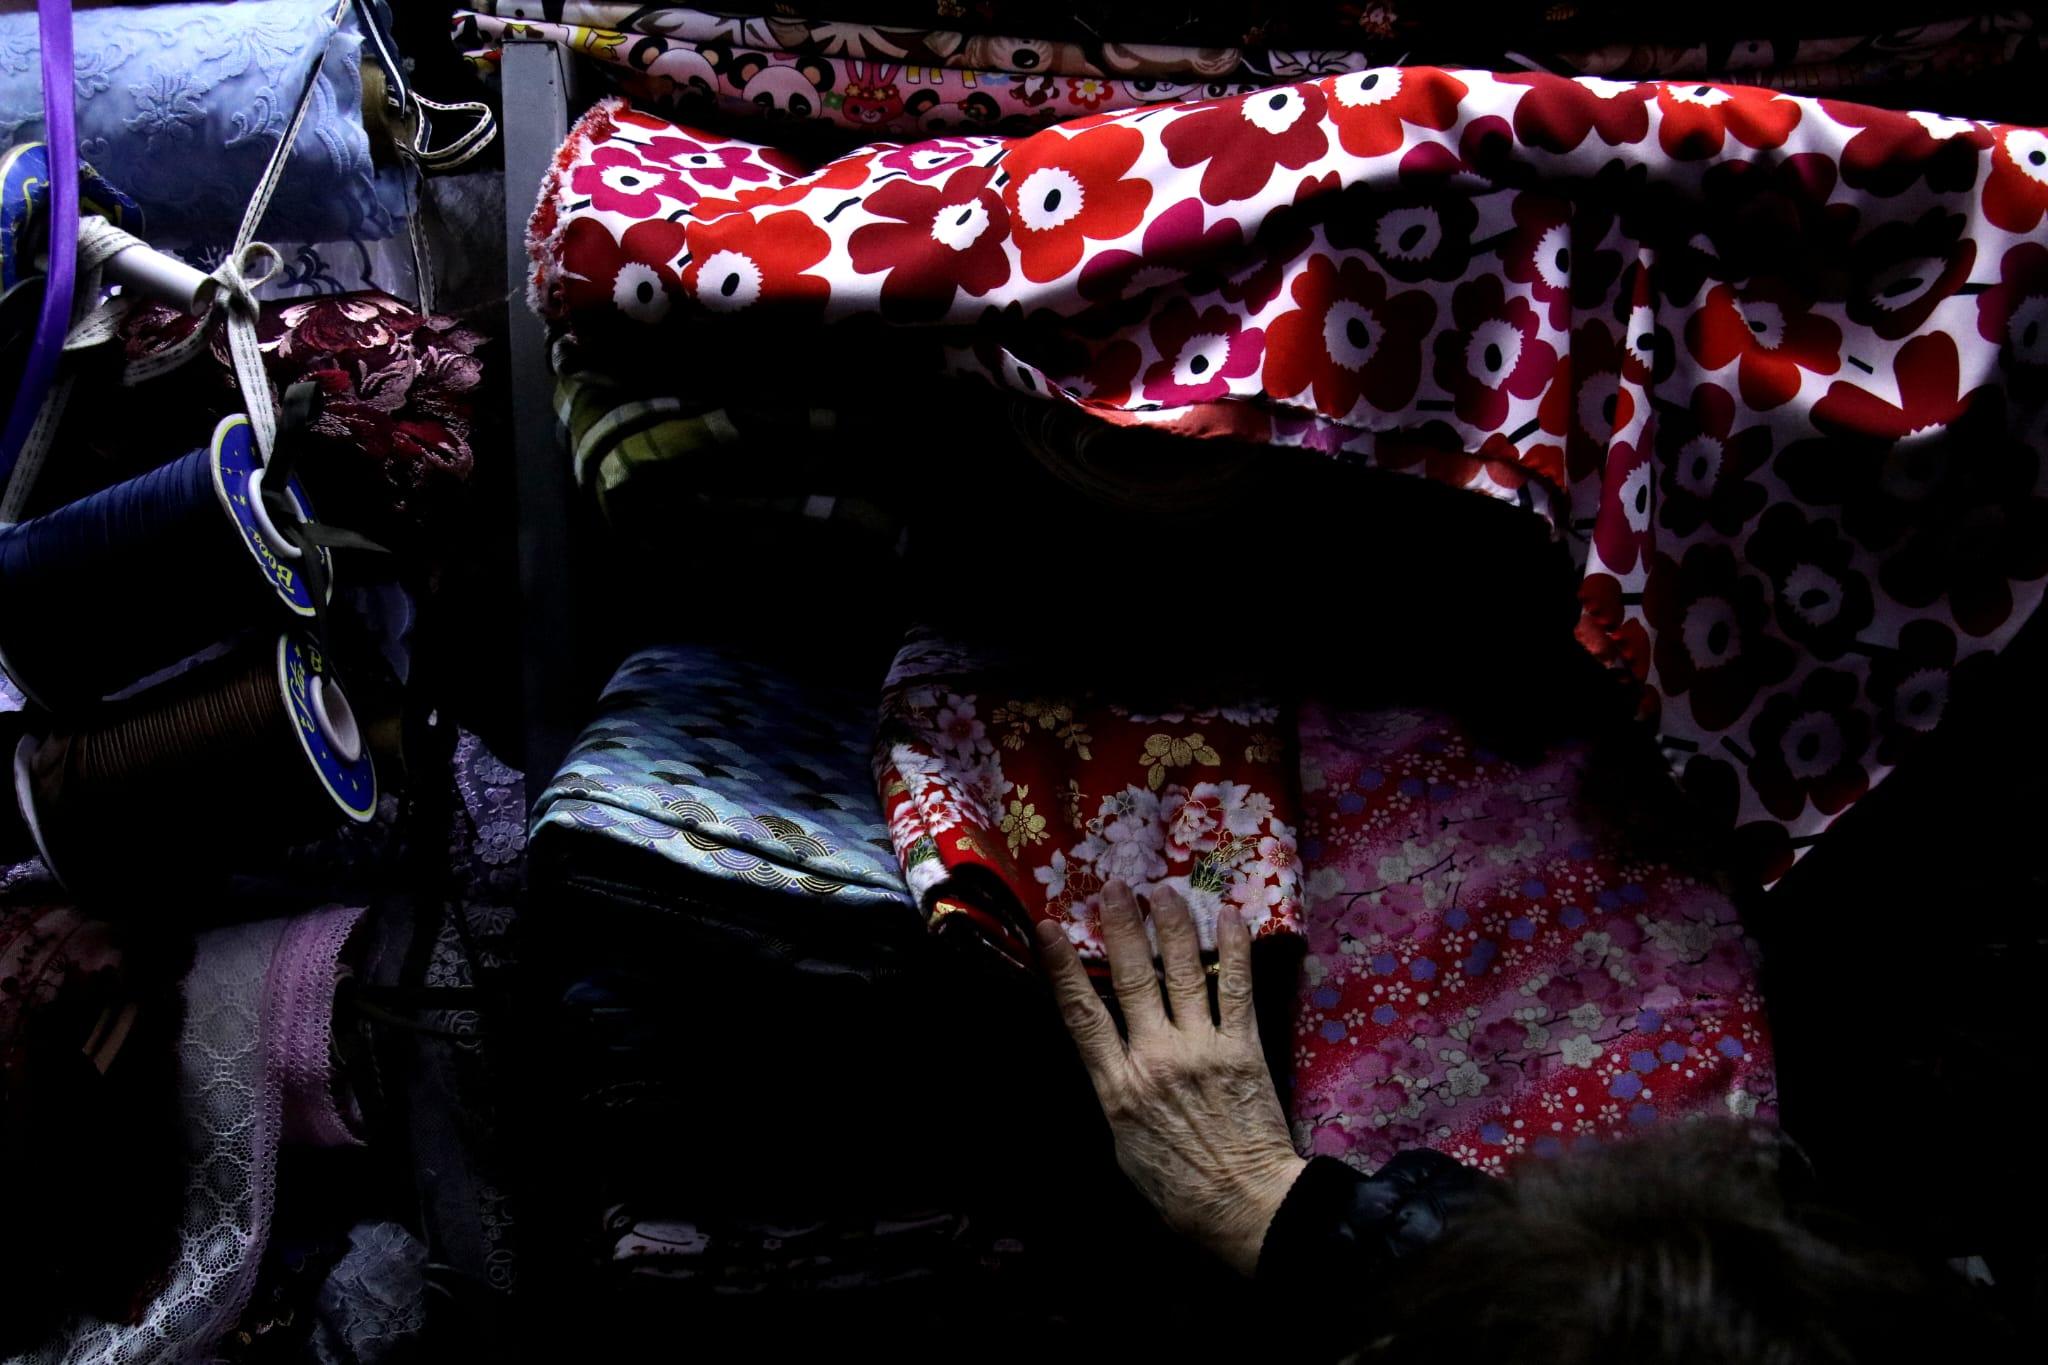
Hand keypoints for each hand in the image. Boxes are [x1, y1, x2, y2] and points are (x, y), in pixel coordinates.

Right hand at [1038, 880, 1306, 1276]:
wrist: (1242, 1206)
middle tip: (1113, 886)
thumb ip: (1115, 1093)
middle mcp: (1155, 1057)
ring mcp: (1201, 1048)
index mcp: (1117, 1086)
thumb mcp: (1122, 1147)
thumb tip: (1108, 1056)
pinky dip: (1235, 951)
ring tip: (1164, 890)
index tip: (1048, 928)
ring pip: (1184, 972)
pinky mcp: (1243, 1049)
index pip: (1082, 1014)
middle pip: (1133, 978)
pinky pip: (1237, 990)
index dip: (1063, 967)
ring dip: (1173, 925)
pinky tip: (1232, 918)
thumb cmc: (1176, 1188)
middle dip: (1121, 927)